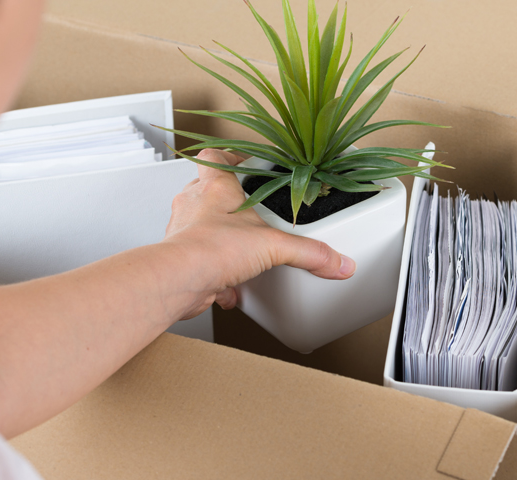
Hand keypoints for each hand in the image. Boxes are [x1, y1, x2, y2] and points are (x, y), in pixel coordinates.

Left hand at [162, 149, 355, 319]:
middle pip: (207, 190)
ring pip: (202, 227)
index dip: (229, 156)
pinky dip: (217, 274)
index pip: (214, 156)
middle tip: (250, 213)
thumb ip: (309, 252)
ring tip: (243, 251)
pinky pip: (200, 261)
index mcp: (214, 188)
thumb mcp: (273, 246)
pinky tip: (232, 286)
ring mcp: (184, 232)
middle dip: (230, 203)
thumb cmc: (210, 248)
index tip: (245, 163)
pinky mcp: (181, 259)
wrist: (179, 280)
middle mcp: (193, 206)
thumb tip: (336, 260)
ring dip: (221, 239)